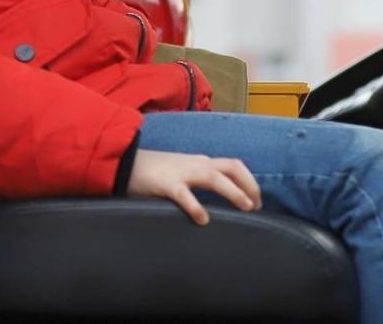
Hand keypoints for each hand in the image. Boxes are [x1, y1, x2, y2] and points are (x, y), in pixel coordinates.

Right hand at [125, 149, 262, 225]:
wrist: (124, 162)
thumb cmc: (154, 172)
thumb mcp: (182, 172)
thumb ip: (198, 180)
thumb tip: (219, 196)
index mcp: (200, 162)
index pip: (233, 165)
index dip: (250, 181)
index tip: (257, 200)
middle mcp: (196, 164)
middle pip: (231, 167)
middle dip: (249, 184)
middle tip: (257, 206)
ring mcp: (181, 172)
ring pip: (214, 177)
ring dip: (233, 192)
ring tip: (246, 207)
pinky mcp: (166, 184)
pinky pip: (184, 194)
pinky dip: (196, 206)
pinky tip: (203, 220)